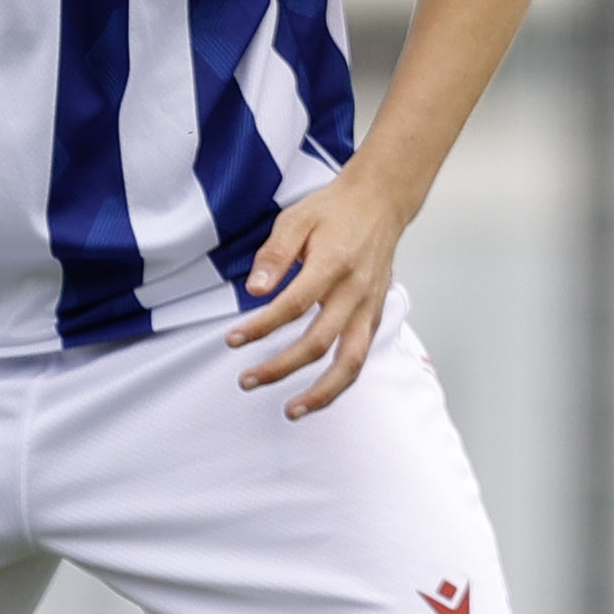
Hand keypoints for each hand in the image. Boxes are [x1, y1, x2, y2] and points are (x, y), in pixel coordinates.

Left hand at [228, 173, 409, 417]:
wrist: (381, 203)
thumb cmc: (335, 210)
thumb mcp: (296, 219)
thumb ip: (274, 256)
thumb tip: (254, 291)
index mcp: (333, 264)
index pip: (292, 306)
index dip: (260, 327)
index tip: (233, 340)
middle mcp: (355, 292)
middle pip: (318, 342)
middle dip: (280, 367)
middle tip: (246, 381)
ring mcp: (369, 307)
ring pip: (350, 362)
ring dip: (321, 392)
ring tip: (292, 410)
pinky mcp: (375, 316)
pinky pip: (360, 357)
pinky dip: (340, 381)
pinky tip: (317, 394)